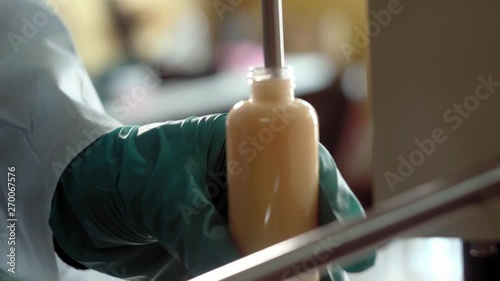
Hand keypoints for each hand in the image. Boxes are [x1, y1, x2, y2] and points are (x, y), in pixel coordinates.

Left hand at [50, 114, 373, 280]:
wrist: (81, 198)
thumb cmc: (122, 169)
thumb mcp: (165, 192)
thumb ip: (201, 230)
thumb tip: (239, 265)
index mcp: (239, 147)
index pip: (298, 164)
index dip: (329, 192)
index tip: (345, 224)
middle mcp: (243, 182)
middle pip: (297, 208)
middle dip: (320, 235)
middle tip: (343, 266)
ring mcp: (231, 214)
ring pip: (278, 239)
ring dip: (296, 262)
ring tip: (317, 280)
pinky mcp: (216, 243)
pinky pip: (248, 262)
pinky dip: (265, 274)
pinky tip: (279, 279)